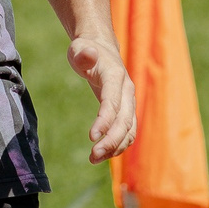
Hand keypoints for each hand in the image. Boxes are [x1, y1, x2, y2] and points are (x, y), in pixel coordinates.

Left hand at [70, 37, 136, 162]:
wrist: (102, 49)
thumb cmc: (86, 50)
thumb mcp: (79, 49)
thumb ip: (83, 54)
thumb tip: (89, 53)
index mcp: (115, 76)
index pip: (113, 102)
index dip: (105, 120)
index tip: (92, 136)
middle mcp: (127, 91)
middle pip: (125, 121)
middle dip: (111, 140)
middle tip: (92, 156)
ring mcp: (129, 102)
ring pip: (129, 130)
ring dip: (115, 147)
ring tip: (93, 159)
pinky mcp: (126, 110)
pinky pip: (127, 132)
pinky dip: (117, 145)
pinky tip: (101, 154)